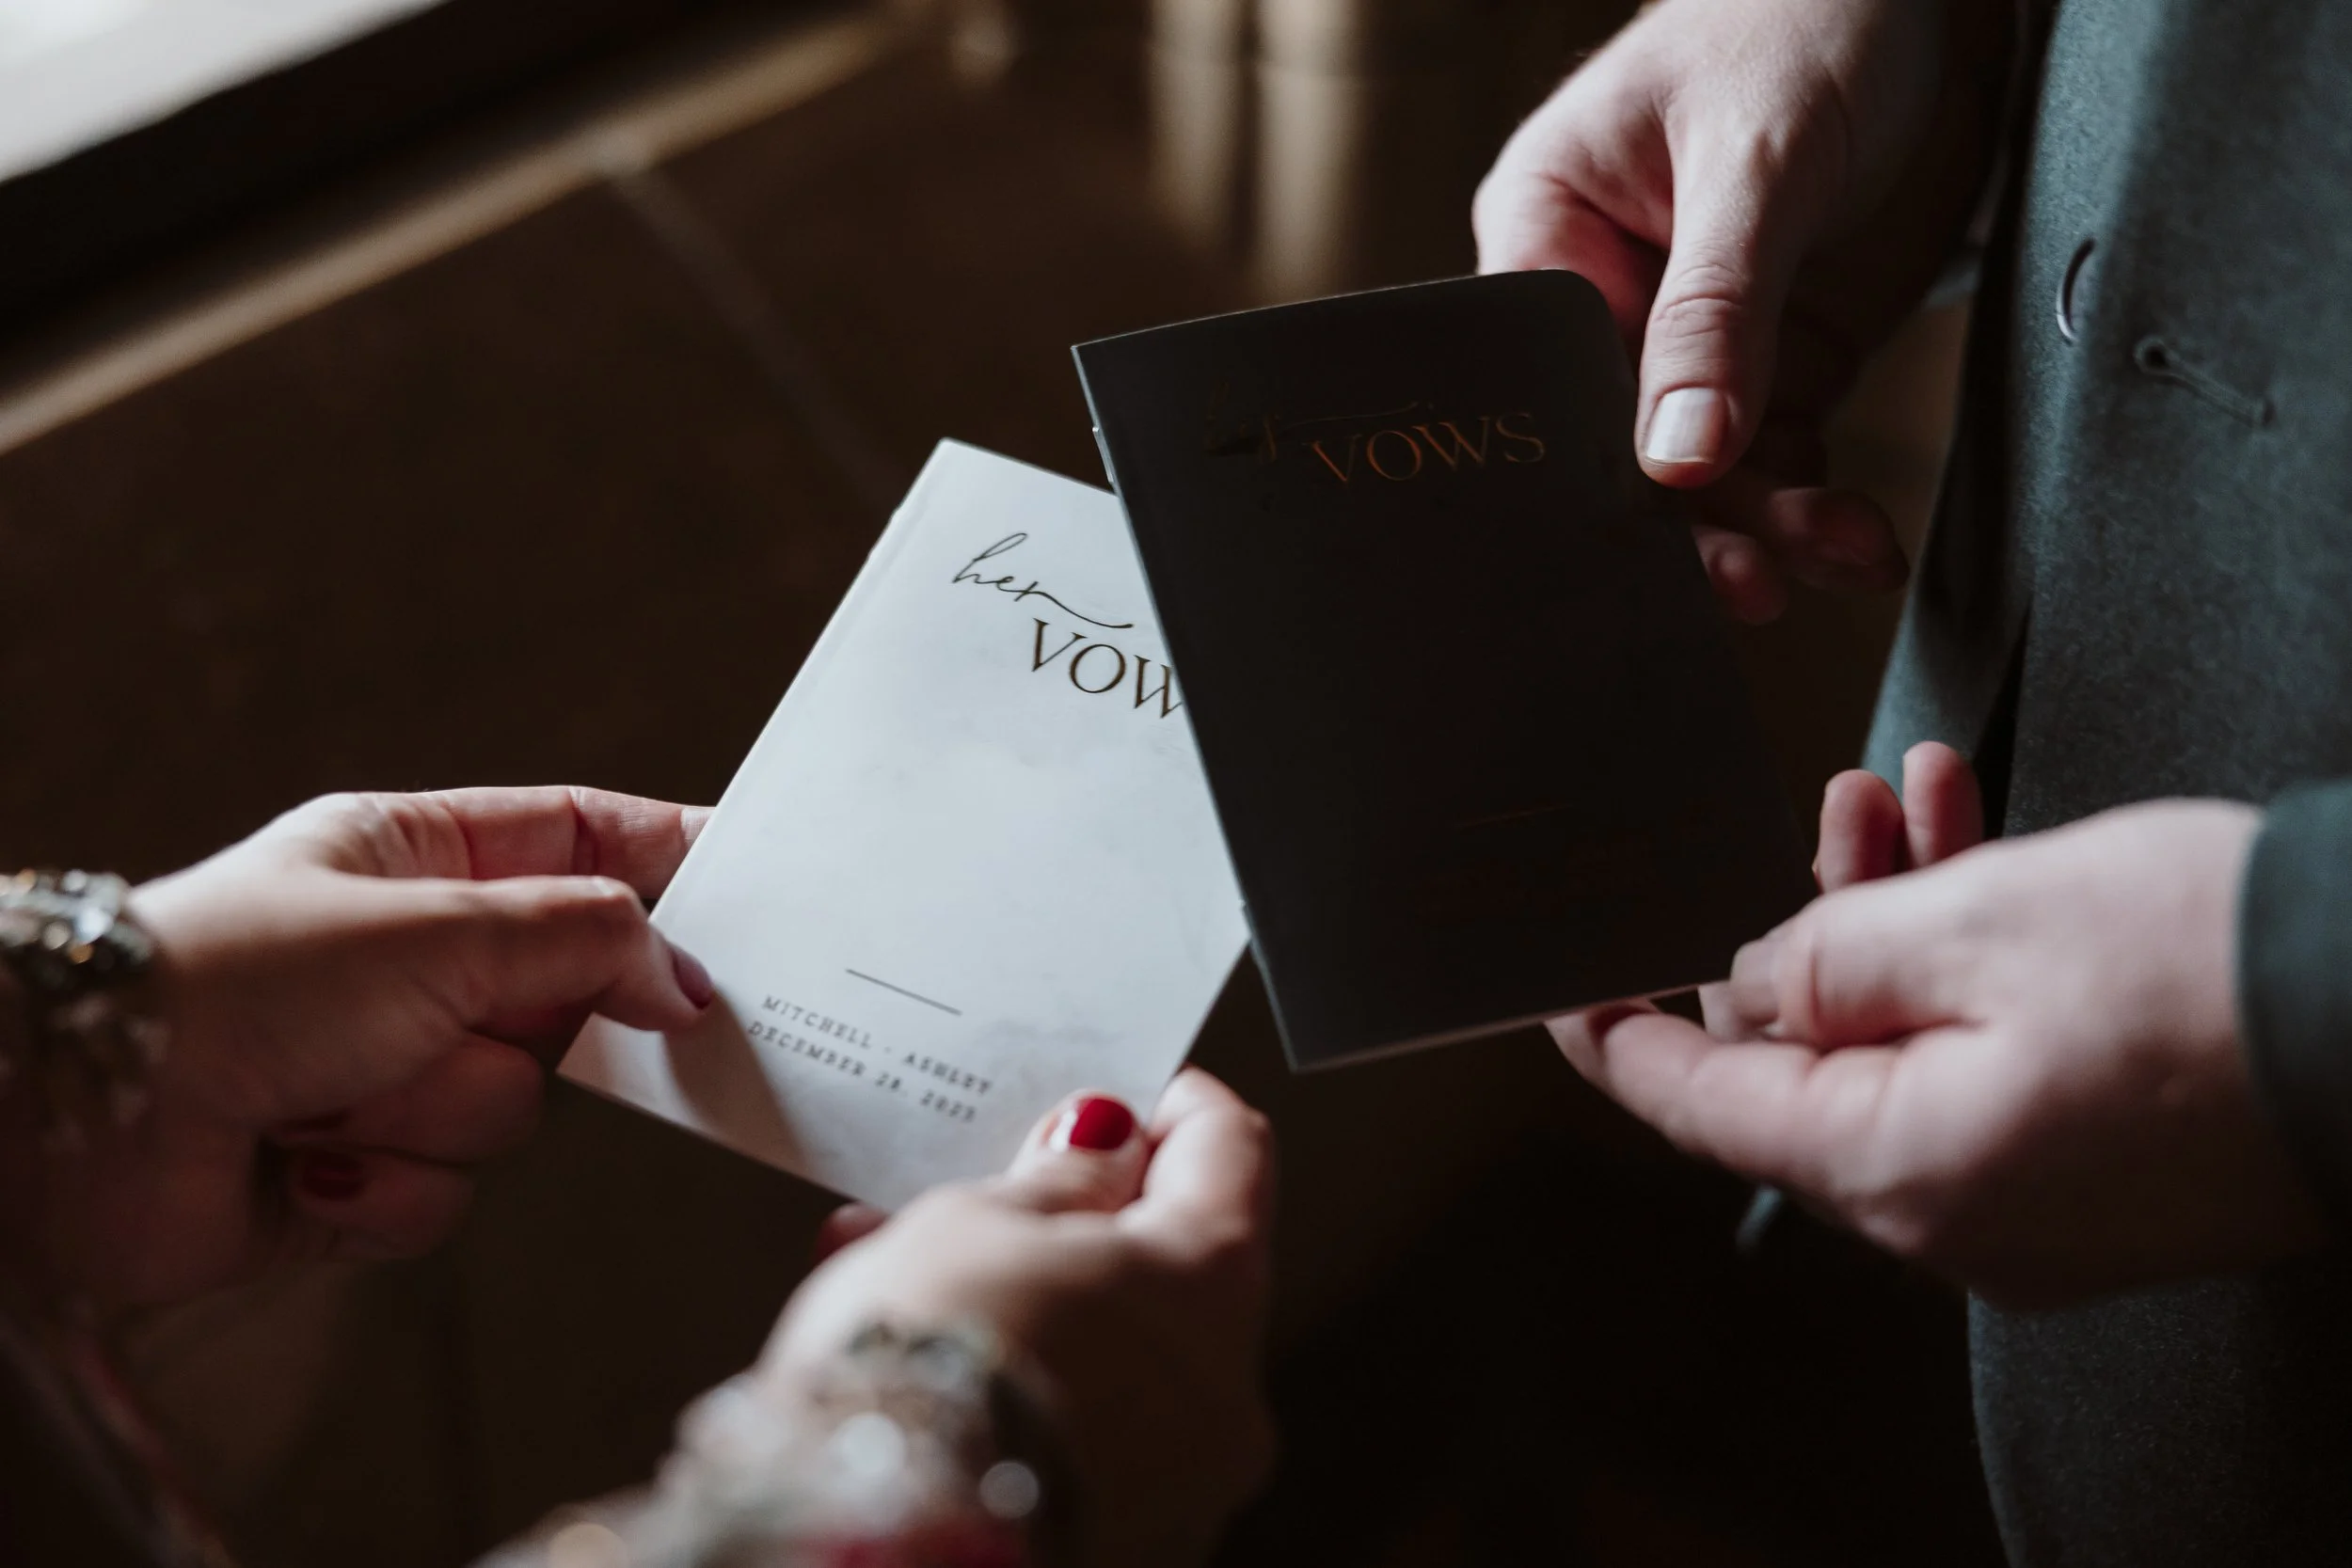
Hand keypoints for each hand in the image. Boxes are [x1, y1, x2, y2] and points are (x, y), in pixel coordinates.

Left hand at [0, 787, 713, 1309]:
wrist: (82, 1119)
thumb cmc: (236, 983)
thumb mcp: (437, 929)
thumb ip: (584, 941)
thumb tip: (682, 980)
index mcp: (418, 858)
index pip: (582, 840)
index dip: (670, 861)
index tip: (758, 887)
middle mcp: (412, 957)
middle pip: (567, 990)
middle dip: (534, 1025)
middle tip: (509, 1021)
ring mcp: (387, 1063)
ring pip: (514, 1104)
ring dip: (434, 1109)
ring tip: (339, 1092)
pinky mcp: (359, 1165)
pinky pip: (450, 1189)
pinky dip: (386, 1184)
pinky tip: (309, 1160)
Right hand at [761, 1069, 1275, 1567]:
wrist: (869, 1546)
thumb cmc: (924, 1377)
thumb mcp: (972, 1225)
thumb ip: (1054, 1179)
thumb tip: (1099, 1151)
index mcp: (1212, 1286)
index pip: (1229, 1152)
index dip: (1168, 1107)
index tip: (1120, 1093)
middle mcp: (1225, 1395)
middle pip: (1172, 1269)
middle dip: (1080, 1224)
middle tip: (996, 1189)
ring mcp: (1182, 1486)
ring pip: (1117, 1359)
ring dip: (1036, 1309)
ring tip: (913, 1274)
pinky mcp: (1126, 1544)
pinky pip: (1084, 1439)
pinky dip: (1025, 1391)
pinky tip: (928, 1365)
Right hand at [1474, 0, 2011, 620]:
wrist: (1927, 1)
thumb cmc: (1807, 20)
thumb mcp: (1759, 161)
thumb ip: (1717, 311)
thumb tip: (1675, 458)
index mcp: (1548, 229)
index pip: (1543, 379)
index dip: (1585, 467)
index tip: (1648, 532)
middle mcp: (1606, 295)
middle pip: (1618, 444)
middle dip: (1687, 519)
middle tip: (1747, 582)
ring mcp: (1692, 336)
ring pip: (1702, 468)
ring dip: (1770, 521)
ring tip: (1838, 550)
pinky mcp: (1773, 358)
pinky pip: (1775, 453)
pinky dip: (1815, 501)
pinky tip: (1855, 536)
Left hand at [1553, 748, 2329, 1305]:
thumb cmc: (2213, 966)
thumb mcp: (1973, 923)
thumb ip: (1824, 959)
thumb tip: (1750, 990)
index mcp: (1896, 1171)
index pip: (1700, 1108)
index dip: (1620, 1036)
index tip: (1567, 983)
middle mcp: (1953, 1214)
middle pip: (1806, 1064)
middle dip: (1798, 923)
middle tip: (1816, 812)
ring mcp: (2033, 1201)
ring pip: (1901, 1041)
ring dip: (1889, 915)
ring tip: (1896, 792)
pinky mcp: (2099, 1167)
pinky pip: (1985, 1061)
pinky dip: (1968, 962)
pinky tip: (1971, 842)